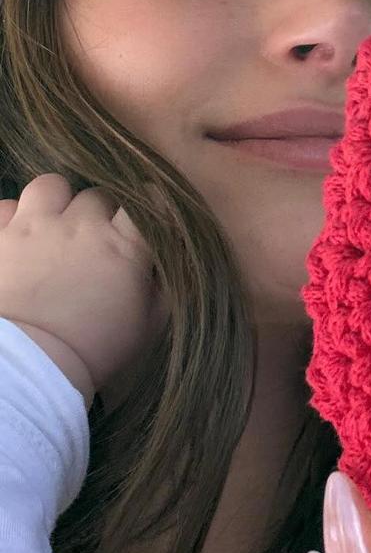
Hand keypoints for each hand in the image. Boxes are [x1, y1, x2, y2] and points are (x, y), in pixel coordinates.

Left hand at [0, 173, 155, 404]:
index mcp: (123, 246)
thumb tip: (171, 260)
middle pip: (97, 195)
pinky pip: (5, 206)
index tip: (141, 221)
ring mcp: (34, 226)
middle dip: (98, 214)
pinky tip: (17, 239)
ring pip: (50, 185)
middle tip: (92, 241)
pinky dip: (12, 219)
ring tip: (51, 226)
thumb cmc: (93, 350)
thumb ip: (164, 285)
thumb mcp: (148, 325)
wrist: (27, 366)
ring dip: (54, 202)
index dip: (148, 205)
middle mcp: (80, 225)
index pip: (147, 201)